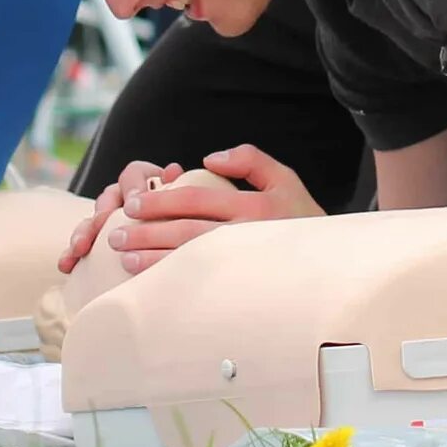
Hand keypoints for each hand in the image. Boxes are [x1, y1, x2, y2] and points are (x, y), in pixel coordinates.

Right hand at [62, 159, 185, 270]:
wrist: (175, 236)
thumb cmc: (184, 214)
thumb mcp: (184, 199)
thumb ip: (178, 187)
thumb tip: (173, 171)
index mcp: (144, 181)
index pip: (133, 174)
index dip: (133, 186)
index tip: (134, 201)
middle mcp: (122, 197)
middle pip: (106, 199)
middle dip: (102, 214)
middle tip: (101, 226)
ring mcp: (108, 219)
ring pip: (91, 222)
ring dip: (82, 234)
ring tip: (78, 249)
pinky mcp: (98, 242)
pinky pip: (81, 245)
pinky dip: (72, 254)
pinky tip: (65, 266)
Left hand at [97, 145, 322, 273]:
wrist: (331, 264)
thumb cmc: (301, 216)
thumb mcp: (285, 178)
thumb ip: (250, 160)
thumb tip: (209, 158)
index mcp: (253, 207)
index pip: (197, 199)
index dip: (161, 201)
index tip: (133, 204)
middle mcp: (246, 237)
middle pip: (186, 233)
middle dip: (147, 233)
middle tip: (115, 234)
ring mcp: (243, 266)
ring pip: (190, 262)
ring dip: (153, 261)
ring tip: (124, 259)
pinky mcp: (241, 288)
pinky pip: (201, 285)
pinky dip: (173, 283)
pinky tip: (150, 284)